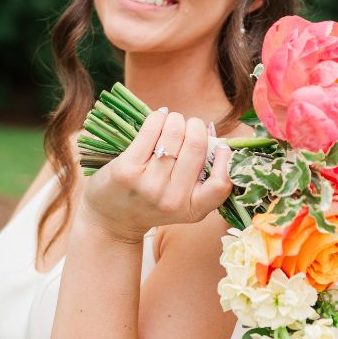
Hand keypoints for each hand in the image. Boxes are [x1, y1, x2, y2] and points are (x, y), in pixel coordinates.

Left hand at [79, 107, 234, 243]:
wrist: (112, 220)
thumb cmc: (152, 202)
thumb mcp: (182, 200)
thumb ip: (199, 174)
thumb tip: (211, 133)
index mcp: (193, 209)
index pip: (221, 184)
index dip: (225, 158)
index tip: (221, 145)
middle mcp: (172, 200)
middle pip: (196, 147)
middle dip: (195, 127)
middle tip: (189, 126)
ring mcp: (149, 185)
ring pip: (174, 134)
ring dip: (175, 120)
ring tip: (171, 122)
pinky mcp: (128, 170)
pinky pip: (151, 131)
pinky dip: (158, 118)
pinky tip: (158, 118)